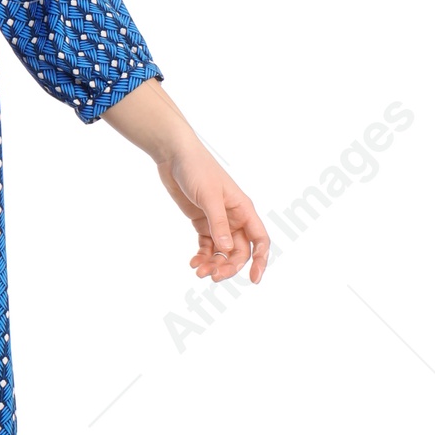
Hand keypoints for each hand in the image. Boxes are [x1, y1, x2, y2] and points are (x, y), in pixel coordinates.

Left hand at [157, 138, 269, 283]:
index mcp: (244, 210)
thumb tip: (228, 250)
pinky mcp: (201, 222)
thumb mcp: (209, 197)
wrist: (174, 155)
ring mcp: (217, 221)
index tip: (254, 279)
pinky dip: (202, 256)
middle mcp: (234, 218)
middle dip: (229, 266)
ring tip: (198, 272)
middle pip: (239, 251)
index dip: (260, 260)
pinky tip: (193, 263)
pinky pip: (206, 245)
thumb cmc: (197, 169)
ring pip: (222, 251)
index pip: (259, 239)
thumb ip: (219, 224)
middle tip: (213, 277)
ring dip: (213, 264)